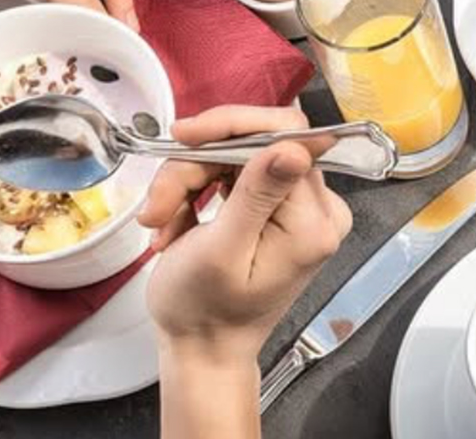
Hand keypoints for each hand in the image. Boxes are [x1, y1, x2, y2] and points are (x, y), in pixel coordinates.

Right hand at [141, 106, 351, 438]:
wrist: (203, 349)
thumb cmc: (205, 312)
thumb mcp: (223, 251)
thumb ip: (258, 195)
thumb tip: (294, 145)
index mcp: (315, 218)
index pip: (286, 136)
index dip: (232, 128)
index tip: (183, 139)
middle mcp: (317, 206)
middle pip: (256, 143)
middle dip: (197, 165)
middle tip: (158, 204)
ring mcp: (297, 206)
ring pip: (237, 155)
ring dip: (187, 181)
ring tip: (160, 221)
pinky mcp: (274, 206)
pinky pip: (233, 173)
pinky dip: (195, 191)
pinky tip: (175, 224)